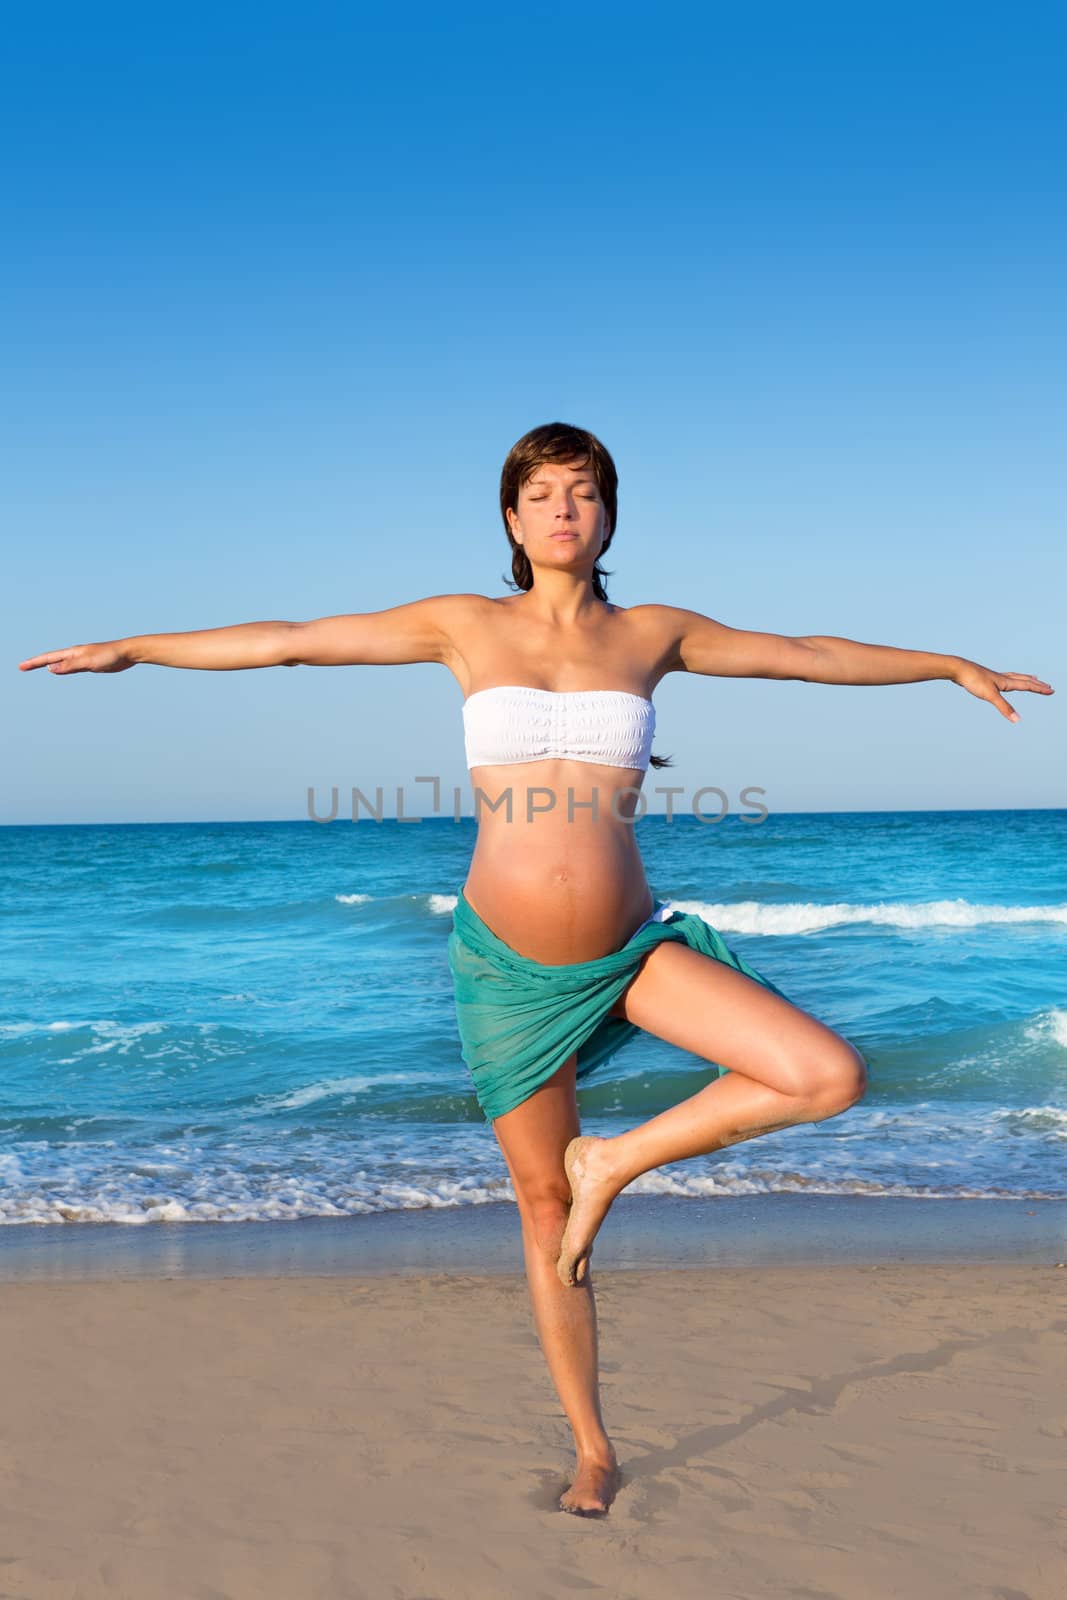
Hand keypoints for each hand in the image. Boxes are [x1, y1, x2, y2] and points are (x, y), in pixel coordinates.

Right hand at [17, 640, 134, 674]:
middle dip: (36, 662)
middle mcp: (75, 654)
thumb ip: (70, 665)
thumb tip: (51, 668)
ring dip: (48, 664)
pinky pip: (71, 666)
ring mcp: (82, 658)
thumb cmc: (109, 655)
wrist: (128, 652)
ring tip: (36, 666)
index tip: (22, 667)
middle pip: (51, 659)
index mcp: (73, 652)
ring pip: (60, 662)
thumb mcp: (88, 662)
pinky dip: (62, 668)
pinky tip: (60, 670)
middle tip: (23, 667)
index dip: (34, 663)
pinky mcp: (90, 664)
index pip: (49, 658)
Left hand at [952, 658, 1053, 722]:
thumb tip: (1017, 720)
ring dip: (1025, 678)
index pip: (1027, 685)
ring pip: (1014, 677)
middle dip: (1037, 684)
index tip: (1051, 690)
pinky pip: (1003, 679)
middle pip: (1024, 680)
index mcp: (1006, 682)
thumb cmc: (974, 680)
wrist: (958, 669)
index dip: (1040, 689)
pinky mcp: (986, 678)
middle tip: (1047, 685)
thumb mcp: (990, 696)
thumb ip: (1004, 708)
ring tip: (1032, 677)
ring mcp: (994, 677)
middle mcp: (1002, 678)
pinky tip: (1004, 682)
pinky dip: (1010, 680)